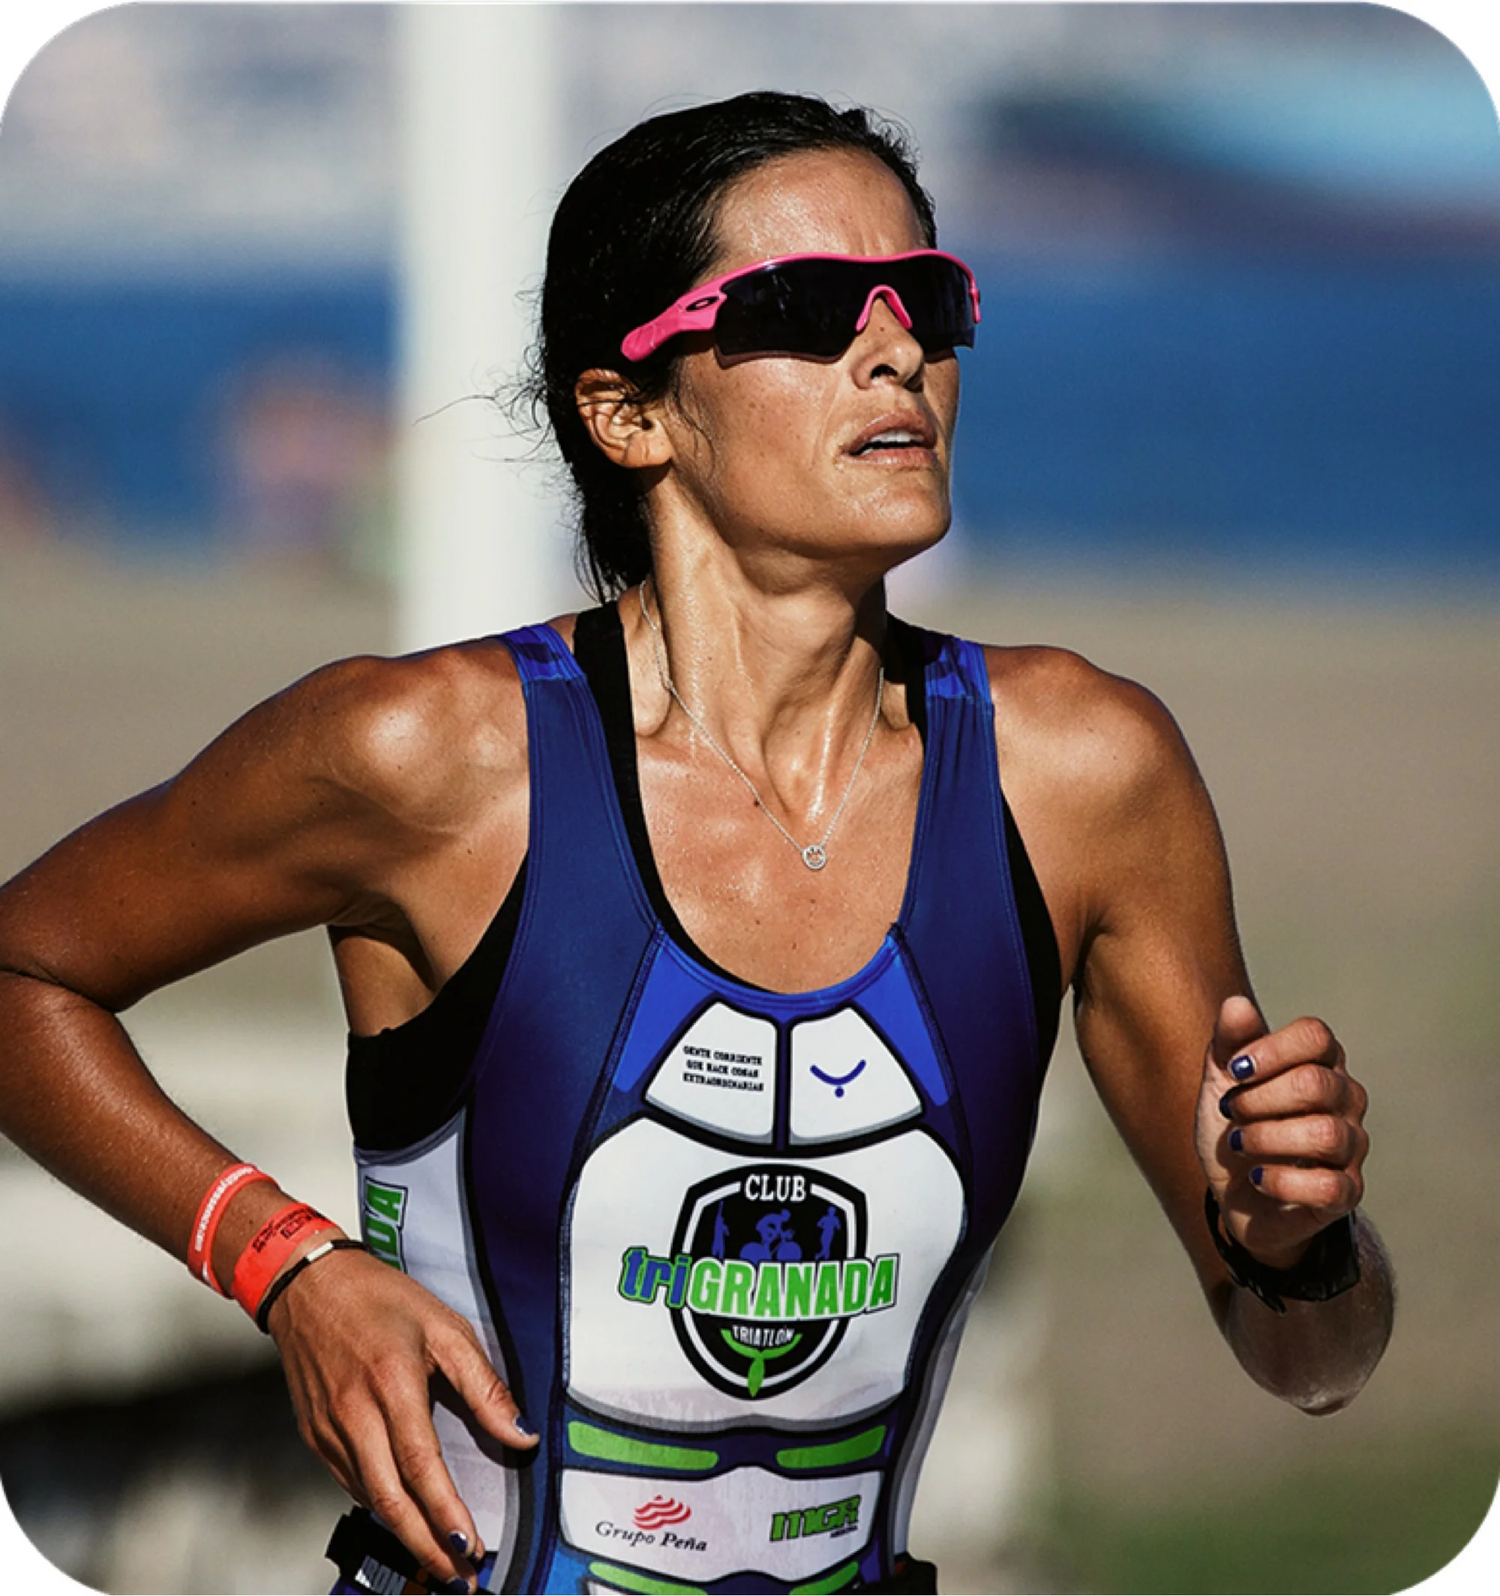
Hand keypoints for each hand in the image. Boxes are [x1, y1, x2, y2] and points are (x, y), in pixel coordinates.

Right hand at [266, 1245, 536, 1591]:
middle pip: (390, 1499)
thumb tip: (519, 1433)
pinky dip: (379, 1507)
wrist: (308, 1285)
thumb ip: (483, 1384)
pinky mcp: (315, 1436)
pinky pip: (350, 1483)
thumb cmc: (379, 1299)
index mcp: (391, 1383)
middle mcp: (354, 1414)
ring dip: (404, 1536)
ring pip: (368, 1499)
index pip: (421, 1465)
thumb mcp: (444, 1327)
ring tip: (439, 1560)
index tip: (471, 1544)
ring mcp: (329, 1430)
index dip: (445, 1511)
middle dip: (427, 1546)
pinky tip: (403, 1519)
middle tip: (459, 1576)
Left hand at [1195, 996, 1369, 1270]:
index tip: (1234, 1070)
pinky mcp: (1347, 1193)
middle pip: (1315, 1084)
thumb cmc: (1235, 1124)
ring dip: (1266, 1139)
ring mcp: (1351, 1147)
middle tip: (1230, 1111)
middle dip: (1258, 1099)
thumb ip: (1229, 1042)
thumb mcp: (1221, 1080)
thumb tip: (1236, 1003)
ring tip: (1238, 1144)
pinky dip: (1280, 1181)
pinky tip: (1256, 1178)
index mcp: (1320, 1062)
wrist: (1237, 1190)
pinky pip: (1328, 1185)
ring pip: (1324, 1134)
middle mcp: (1346, 1100)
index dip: (1270, 1050)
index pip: (1315, 1036)